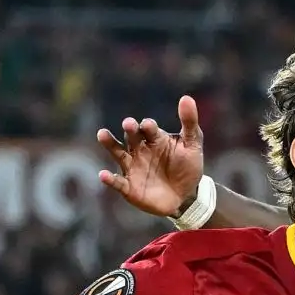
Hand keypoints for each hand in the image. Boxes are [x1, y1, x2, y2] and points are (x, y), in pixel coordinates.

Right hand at [96, 95, 205, 217]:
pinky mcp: (128, 187)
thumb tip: (187, 97)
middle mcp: (140, 149)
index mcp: (154, 138)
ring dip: (110, 143)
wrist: (185, 196)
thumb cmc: (187, 167)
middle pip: (131, 136)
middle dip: (130, 130)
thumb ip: (189, 122)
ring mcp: (133, 167)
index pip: (148, 128)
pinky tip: (103, 175)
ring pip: (117, 153)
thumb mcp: (193, 145)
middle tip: (129, 124)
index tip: (149, 126)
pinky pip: (117, 182)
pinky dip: (109, 179)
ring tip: (102, 134)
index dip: (148, 126)